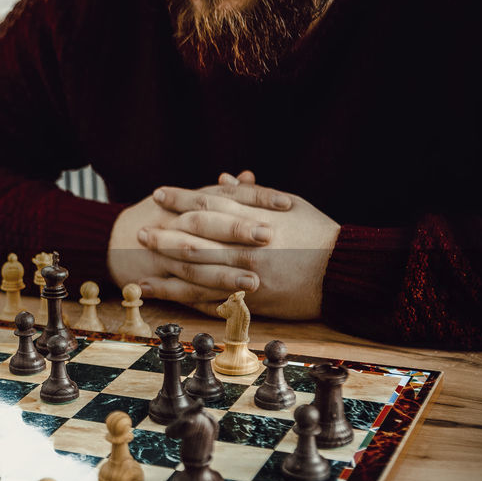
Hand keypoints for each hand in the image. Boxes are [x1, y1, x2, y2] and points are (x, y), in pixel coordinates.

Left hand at [141, 172, 339, 318]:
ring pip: (195, 271)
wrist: (343, 273)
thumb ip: (252, 194)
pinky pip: (207, 299)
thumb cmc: (318, 234)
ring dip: (165, 265)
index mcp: (255, 220)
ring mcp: (244, 278)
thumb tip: (223, 178)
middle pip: (194, 239)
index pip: (208, 205)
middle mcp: (245, 249)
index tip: (158, 194)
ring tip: (139, 260)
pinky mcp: (247, 302)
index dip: (180, 199)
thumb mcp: (289, 204)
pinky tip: (160, 291)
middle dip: (164, 234)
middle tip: (139, 231)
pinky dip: (181, 295)